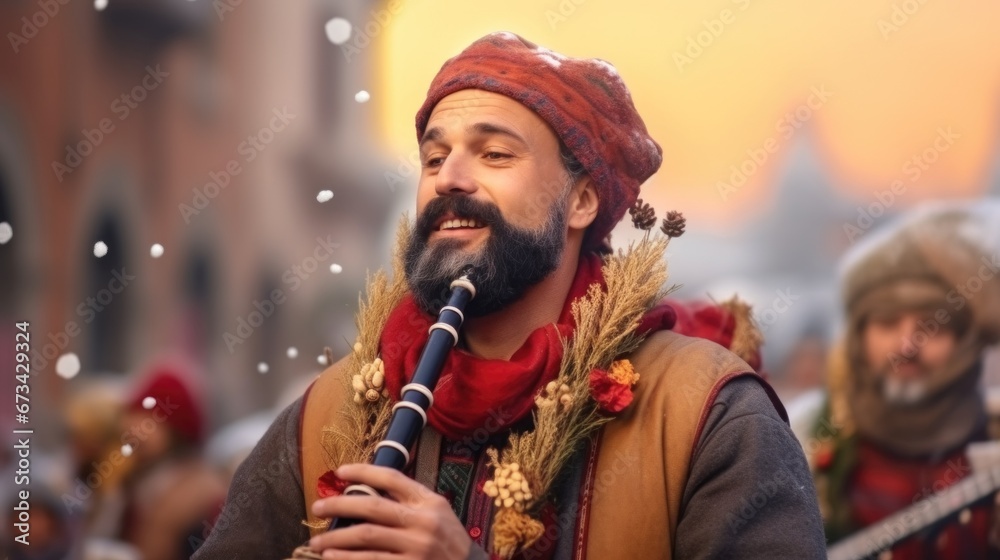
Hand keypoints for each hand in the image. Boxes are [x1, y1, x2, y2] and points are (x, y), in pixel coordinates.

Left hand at [309, 463, 473, 558]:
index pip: (392, 477)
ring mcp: (416, 547)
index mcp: (428, 501)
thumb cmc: (447, 540)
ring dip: (336, 539)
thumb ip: (408, 500)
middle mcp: (423, 522)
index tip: (340, 471)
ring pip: (367, 537)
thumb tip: (366, 489)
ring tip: (316, 541)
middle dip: (340, 505)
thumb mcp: (436, 512)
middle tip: (317, 507)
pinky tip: (331, 558)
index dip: (363, 471)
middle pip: (373, 506)